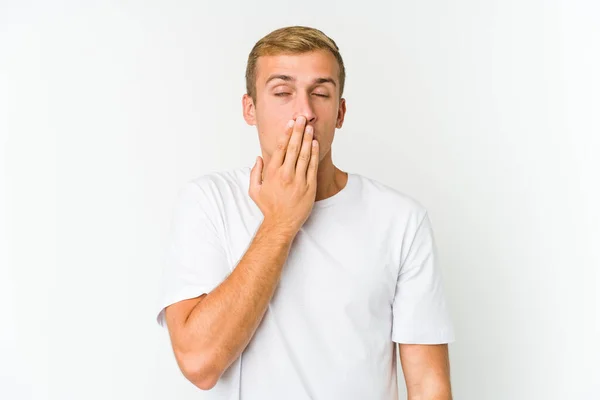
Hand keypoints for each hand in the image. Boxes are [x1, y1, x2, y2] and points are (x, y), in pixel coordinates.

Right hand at [249, 116, 318, 234]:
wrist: (281, 223)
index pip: (280, 148)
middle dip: (298, 131)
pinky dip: (314, 154)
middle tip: (301, 118)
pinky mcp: (309, 187)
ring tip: (309, 127)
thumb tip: (258, 158)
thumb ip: (254, 172)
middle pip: (293, 147)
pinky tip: (315, 144)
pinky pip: (312, 167)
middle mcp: (285, 174)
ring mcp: (299, 180)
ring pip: (304, 154)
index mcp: (272, 173)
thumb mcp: (254, 190)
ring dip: (307, 139)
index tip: (290, 124)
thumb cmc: (268, 207)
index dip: (286, 134)